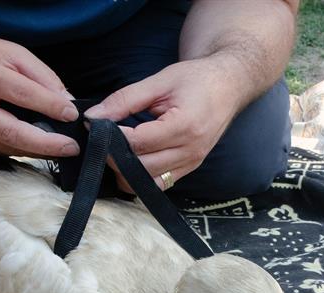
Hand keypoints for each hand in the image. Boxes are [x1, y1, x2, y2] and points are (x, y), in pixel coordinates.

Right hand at [0, 34, 80, 157]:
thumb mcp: (13, 52)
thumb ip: (42, 76)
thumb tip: (67, 102)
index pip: (20, 93)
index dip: (49, 106)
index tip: (72, 114)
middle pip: (10, 131)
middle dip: (46, 144)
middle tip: (71, 147)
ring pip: (6, 146)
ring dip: (38, 150)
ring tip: (61, 148)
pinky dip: (22, 149)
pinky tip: (39, 146)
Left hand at [85, 55, 243, 190]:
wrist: (229, 85)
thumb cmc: (197, 78)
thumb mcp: (159, 81)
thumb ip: (124, 99)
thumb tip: (94, 117)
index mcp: (184, 126)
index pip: (138, 142)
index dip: (111, 137)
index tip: (97, 125)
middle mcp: (191, 150)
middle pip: (141, 168)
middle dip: (115, 156)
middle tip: (102, 139)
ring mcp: (192, 163)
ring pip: (149, 183)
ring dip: (127, 171)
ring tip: (116, 150)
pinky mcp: (191, 168)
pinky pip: (160, 184)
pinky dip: (142, 177)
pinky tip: (132, 159)